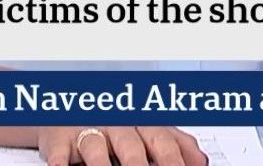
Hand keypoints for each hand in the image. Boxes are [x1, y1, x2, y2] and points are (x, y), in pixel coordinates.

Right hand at [39, 126, 210, 165]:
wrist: (71, 103)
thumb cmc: (117, 123)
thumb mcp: (151, 128)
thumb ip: (178, 144)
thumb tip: (203, 162)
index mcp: (144, 123)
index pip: (165, 143)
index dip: (174, 161)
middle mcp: (118, 125)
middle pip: (132, 146)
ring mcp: (88, 130)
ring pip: (96, 146)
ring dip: (101, 164)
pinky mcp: (59, 138)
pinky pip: (59, 151)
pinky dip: (59, 162)